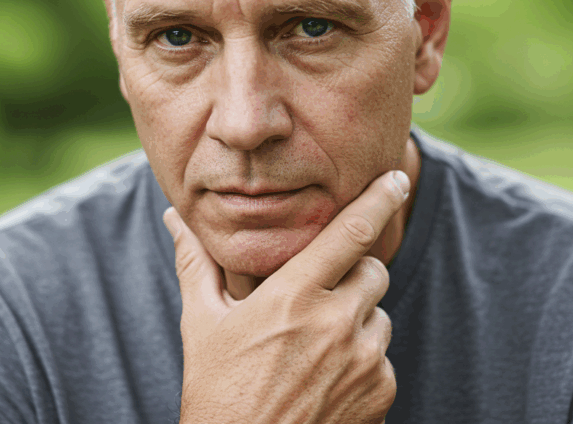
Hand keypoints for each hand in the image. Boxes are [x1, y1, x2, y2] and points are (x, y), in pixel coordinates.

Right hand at [164, 170, 410, 423]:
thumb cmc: (216, 392)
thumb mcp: (202, 324)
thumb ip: (197, 263)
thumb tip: (175, 218)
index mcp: (293, 296)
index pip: (351, 231)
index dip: (379, 198)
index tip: (396, 178)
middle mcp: (336, 324)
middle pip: (373, 271)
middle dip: (353, 274)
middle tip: (317, 298)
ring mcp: (364, 362)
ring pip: (379, 316)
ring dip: (356, 321)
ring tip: (311, 350)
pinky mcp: (381, 395)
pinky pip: (384, 359)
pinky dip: (362, 363)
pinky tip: (324, 382)